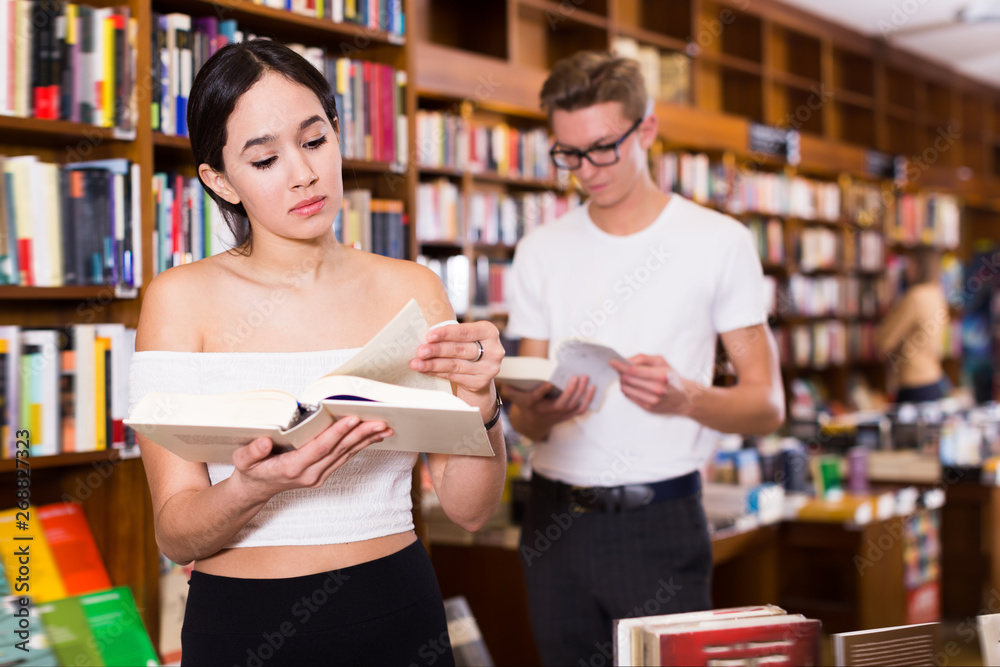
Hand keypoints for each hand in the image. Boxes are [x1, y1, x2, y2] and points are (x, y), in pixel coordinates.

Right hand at [230, 416, 392, 500]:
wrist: (255, 490)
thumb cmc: (250, 471)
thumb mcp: (242, 461)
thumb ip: (252, 452)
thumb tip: (265, 441)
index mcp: (291, 468)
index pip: (319, 448)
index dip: (337, 433)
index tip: (353, 419)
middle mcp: (309, 473)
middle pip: (339, 451)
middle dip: (361, 435)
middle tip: (380, 422)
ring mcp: (318, 475)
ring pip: (346, 455)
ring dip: (366, 440)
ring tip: (384, 428)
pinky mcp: (323, 473)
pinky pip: (344, 458)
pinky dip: (360, 446)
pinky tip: (372, 436)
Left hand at [411, 321, 502, 396]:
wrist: (481, 371)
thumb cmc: (469, 347)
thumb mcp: (466, 337)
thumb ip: (452, 335)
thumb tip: (425, 339)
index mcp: (489, 332)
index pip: (465, 332)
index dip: (446, 333)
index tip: (429, 336)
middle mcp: (494, 350)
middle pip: (459, 349)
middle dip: (437, 350)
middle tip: (420, 351)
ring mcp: (489, 368)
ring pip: (455, 365)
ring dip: (433, 364)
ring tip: (417, 363)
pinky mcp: (481, 382)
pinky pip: (454, 376)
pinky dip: (437, 373)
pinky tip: (425, 370)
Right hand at [502, 375, 594, 439]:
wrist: (531, 424)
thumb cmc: (523, 404)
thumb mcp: (514, 396)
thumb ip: (509, 387)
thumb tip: (503, 376)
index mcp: (532, 404)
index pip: (536, 398)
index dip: (542, 392)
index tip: (548, 383)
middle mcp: (546, 411)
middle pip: (561, 403)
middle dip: (570, 390)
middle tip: (577, 376)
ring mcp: (558, 415)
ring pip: (573, 406)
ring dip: (581, 393)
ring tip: (586, 378)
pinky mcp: (567, 416)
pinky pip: (580, 410)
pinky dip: (588, 400)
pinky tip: (592, 388)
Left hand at [610, 354, 695, 414]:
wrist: (684, 398)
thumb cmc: (671, 377)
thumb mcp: (661, 362)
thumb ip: (643, 358)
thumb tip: (625, 360)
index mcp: (661, 375)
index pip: (634, 370)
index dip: (620, 366)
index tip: (611, 362)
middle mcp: (657, 389)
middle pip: (628, 380)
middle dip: (621, 373)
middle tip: (621, 369)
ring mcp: (652, 400)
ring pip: (626, 389)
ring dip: (623, 382)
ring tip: (626, 377)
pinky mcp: (648, 408)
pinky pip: (629, 397)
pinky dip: (627, 390)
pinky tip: (631, 386)